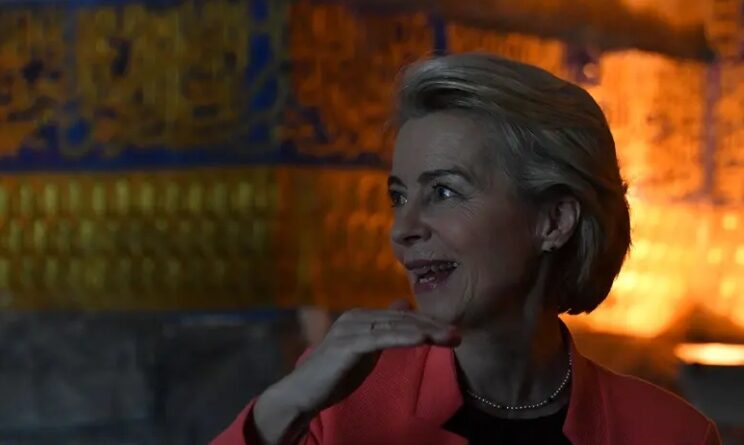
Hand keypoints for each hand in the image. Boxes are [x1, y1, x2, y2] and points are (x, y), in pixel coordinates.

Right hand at [253, 300, 459, 443]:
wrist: (303, 391)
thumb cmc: (335, 373)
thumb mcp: (365, 348)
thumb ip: (384, 329)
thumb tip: (404, 305)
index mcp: (362, 317)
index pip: (402, 318)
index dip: (428, 323)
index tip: (452, 331)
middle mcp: (357, 317)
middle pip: (402, 320)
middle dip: (432, 326)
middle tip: (458, 334)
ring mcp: (351, 328)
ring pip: (395, 327)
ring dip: (426, 331)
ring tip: (449, 337)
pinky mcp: (347, 343)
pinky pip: (381, 338)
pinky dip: (403, 337)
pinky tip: (422, 339)